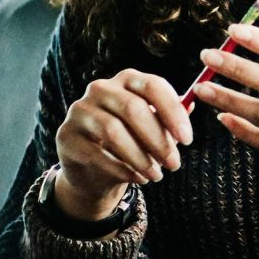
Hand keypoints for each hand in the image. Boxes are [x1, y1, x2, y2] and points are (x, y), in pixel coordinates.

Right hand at [52, 69, 192, 225]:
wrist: (96, 168)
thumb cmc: (132, 141)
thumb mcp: (154, 128)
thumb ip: (171, 117)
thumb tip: (192, 103)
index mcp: (127, 79)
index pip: (153, 86)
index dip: (172, 112)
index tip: (188, 140)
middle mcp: (101, 89)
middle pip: (132, 108)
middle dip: (157, 139)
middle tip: (174, 164)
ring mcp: (79, 110)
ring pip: (113, 131)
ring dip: (139, 157)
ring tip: (157, 175)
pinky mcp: (66, 136)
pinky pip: (95, 153)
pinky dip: (121, 169)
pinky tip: (138, 179)